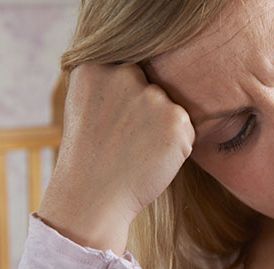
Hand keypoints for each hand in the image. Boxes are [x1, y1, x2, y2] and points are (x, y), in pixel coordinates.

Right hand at [39, 63, 193, 252]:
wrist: (92, 197)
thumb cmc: (90, 156)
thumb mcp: (85, 105)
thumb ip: (109, 81)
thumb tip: (144, 71)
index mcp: (95, 65)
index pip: (130, 69)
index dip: (127, 98)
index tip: (116, 121)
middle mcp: (124, 74)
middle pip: (154, 85)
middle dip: (148, 110)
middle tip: (125, 140)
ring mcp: (151, 96)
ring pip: (172, 107)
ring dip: (163, 129)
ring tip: (135, 151)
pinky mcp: (175, 119)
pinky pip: (187, 128)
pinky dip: (176, 147)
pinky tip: (150, 159)